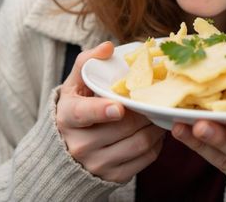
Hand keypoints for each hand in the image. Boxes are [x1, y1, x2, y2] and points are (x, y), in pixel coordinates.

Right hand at [56, 41, 164, 182]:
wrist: (66, 149)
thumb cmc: (76, 106)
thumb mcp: (75, 83)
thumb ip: (88, 61)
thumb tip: (108, 48)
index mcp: (68, 116)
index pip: (84, 114)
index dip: (102, 111)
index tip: (119, 107)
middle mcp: (79, 145)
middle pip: (122, 126)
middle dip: (144, 110)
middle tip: (158, 98)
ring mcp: (96, 164)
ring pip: (138, 143)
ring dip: (155, 126)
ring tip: (159, 112)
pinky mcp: (113, 177)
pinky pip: (144, 159)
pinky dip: (156, 143)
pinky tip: (155, 130)